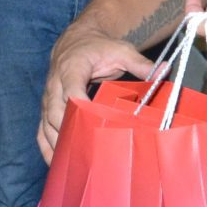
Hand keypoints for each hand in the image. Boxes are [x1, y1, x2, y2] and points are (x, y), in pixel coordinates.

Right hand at [40, 25, 156, 160]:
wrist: (75, 42)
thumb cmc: (98, 47)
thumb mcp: (121, 50)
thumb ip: (140, 63)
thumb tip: (164, 69)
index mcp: (71, 68)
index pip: (71, 90)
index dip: (80, 108)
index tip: (93, 124)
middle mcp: (54, 84)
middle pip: (56, 112)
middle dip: (70, 132)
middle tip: (89, 151)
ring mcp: (48, 98)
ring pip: (47, 125)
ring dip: (59, 145)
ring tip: (74, 164)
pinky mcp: (46, 109)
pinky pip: (41, 131)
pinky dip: (48, 148)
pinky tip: (57, 164)